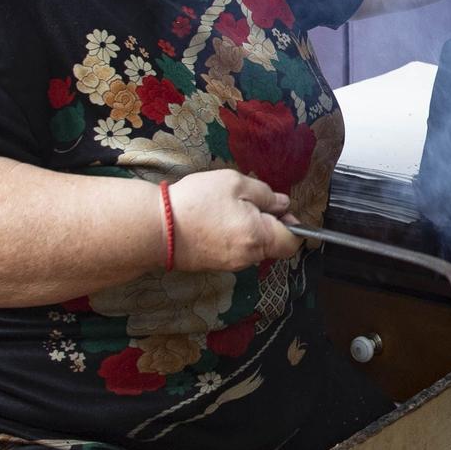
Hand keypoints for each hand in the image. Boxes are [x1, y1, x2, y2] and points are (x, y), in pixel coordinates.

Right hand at [168, 168, 300, 272]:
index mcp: (259, 237)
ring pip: (253, 247)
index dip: (293, 225)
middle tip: (247, 201)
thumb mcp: (235, 184)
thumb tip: (283, 204)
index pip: (292, 242)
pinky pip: (235, 250)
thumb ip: (265, 194)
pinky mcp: (215, 265)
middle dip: (268, 224)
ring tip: (226, 208)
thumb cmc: (197, 202)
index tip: (280, 209)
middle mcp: (248, 257)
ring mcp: (231, 264)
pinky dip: (233, 236)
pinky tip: (214, 220)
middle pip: (273, 244)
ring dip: (248, 229)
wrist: (157, 227)